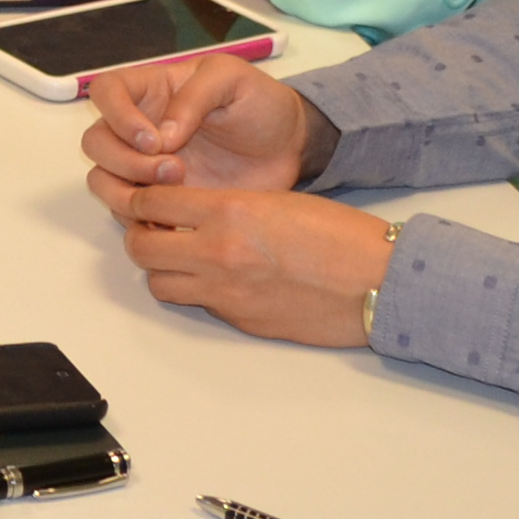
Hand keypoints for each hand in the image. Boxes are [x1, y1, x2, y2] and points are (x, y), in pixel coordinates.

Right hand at [80, 51, 317, 194]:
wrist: (290, 149)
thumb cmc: (261, 104)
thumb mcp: (232, 80)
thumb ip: (195, 97)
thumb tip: (161, 135)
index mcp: (152, 90)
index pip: (105, 91)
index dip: (116, 115)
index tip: (153, 139)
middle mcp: (138, 128)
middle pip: (96, 143)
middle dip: (126, 161)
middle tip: (175, 170)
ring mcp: (145, 167)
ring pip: (103, 180)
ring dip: (129, 192)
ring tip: (179, 191)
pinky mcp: (161, 201)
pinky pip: (128, 213)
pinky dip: (144, 218)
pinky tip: (181, 216)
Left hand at [87, 172, 399, 344]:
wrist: (378, 282)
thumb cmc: (341, 236)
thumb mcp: (277, 200)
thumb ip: (226, 206)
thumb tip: (190, 215)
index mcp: (229, 212)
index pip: (151, 201)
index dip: (142, 197)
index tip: (147, 196)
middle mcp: (218, 253)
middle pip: (140, 247)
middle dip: (140, 235)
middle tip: (155, 228)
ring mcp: (226, 293)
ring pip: (158, 284)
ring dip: (163, 269)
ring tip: (184, 256)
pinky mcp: (239, 321)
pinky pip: (198, 305)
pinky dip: (197, 291)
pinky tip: (219, 278)